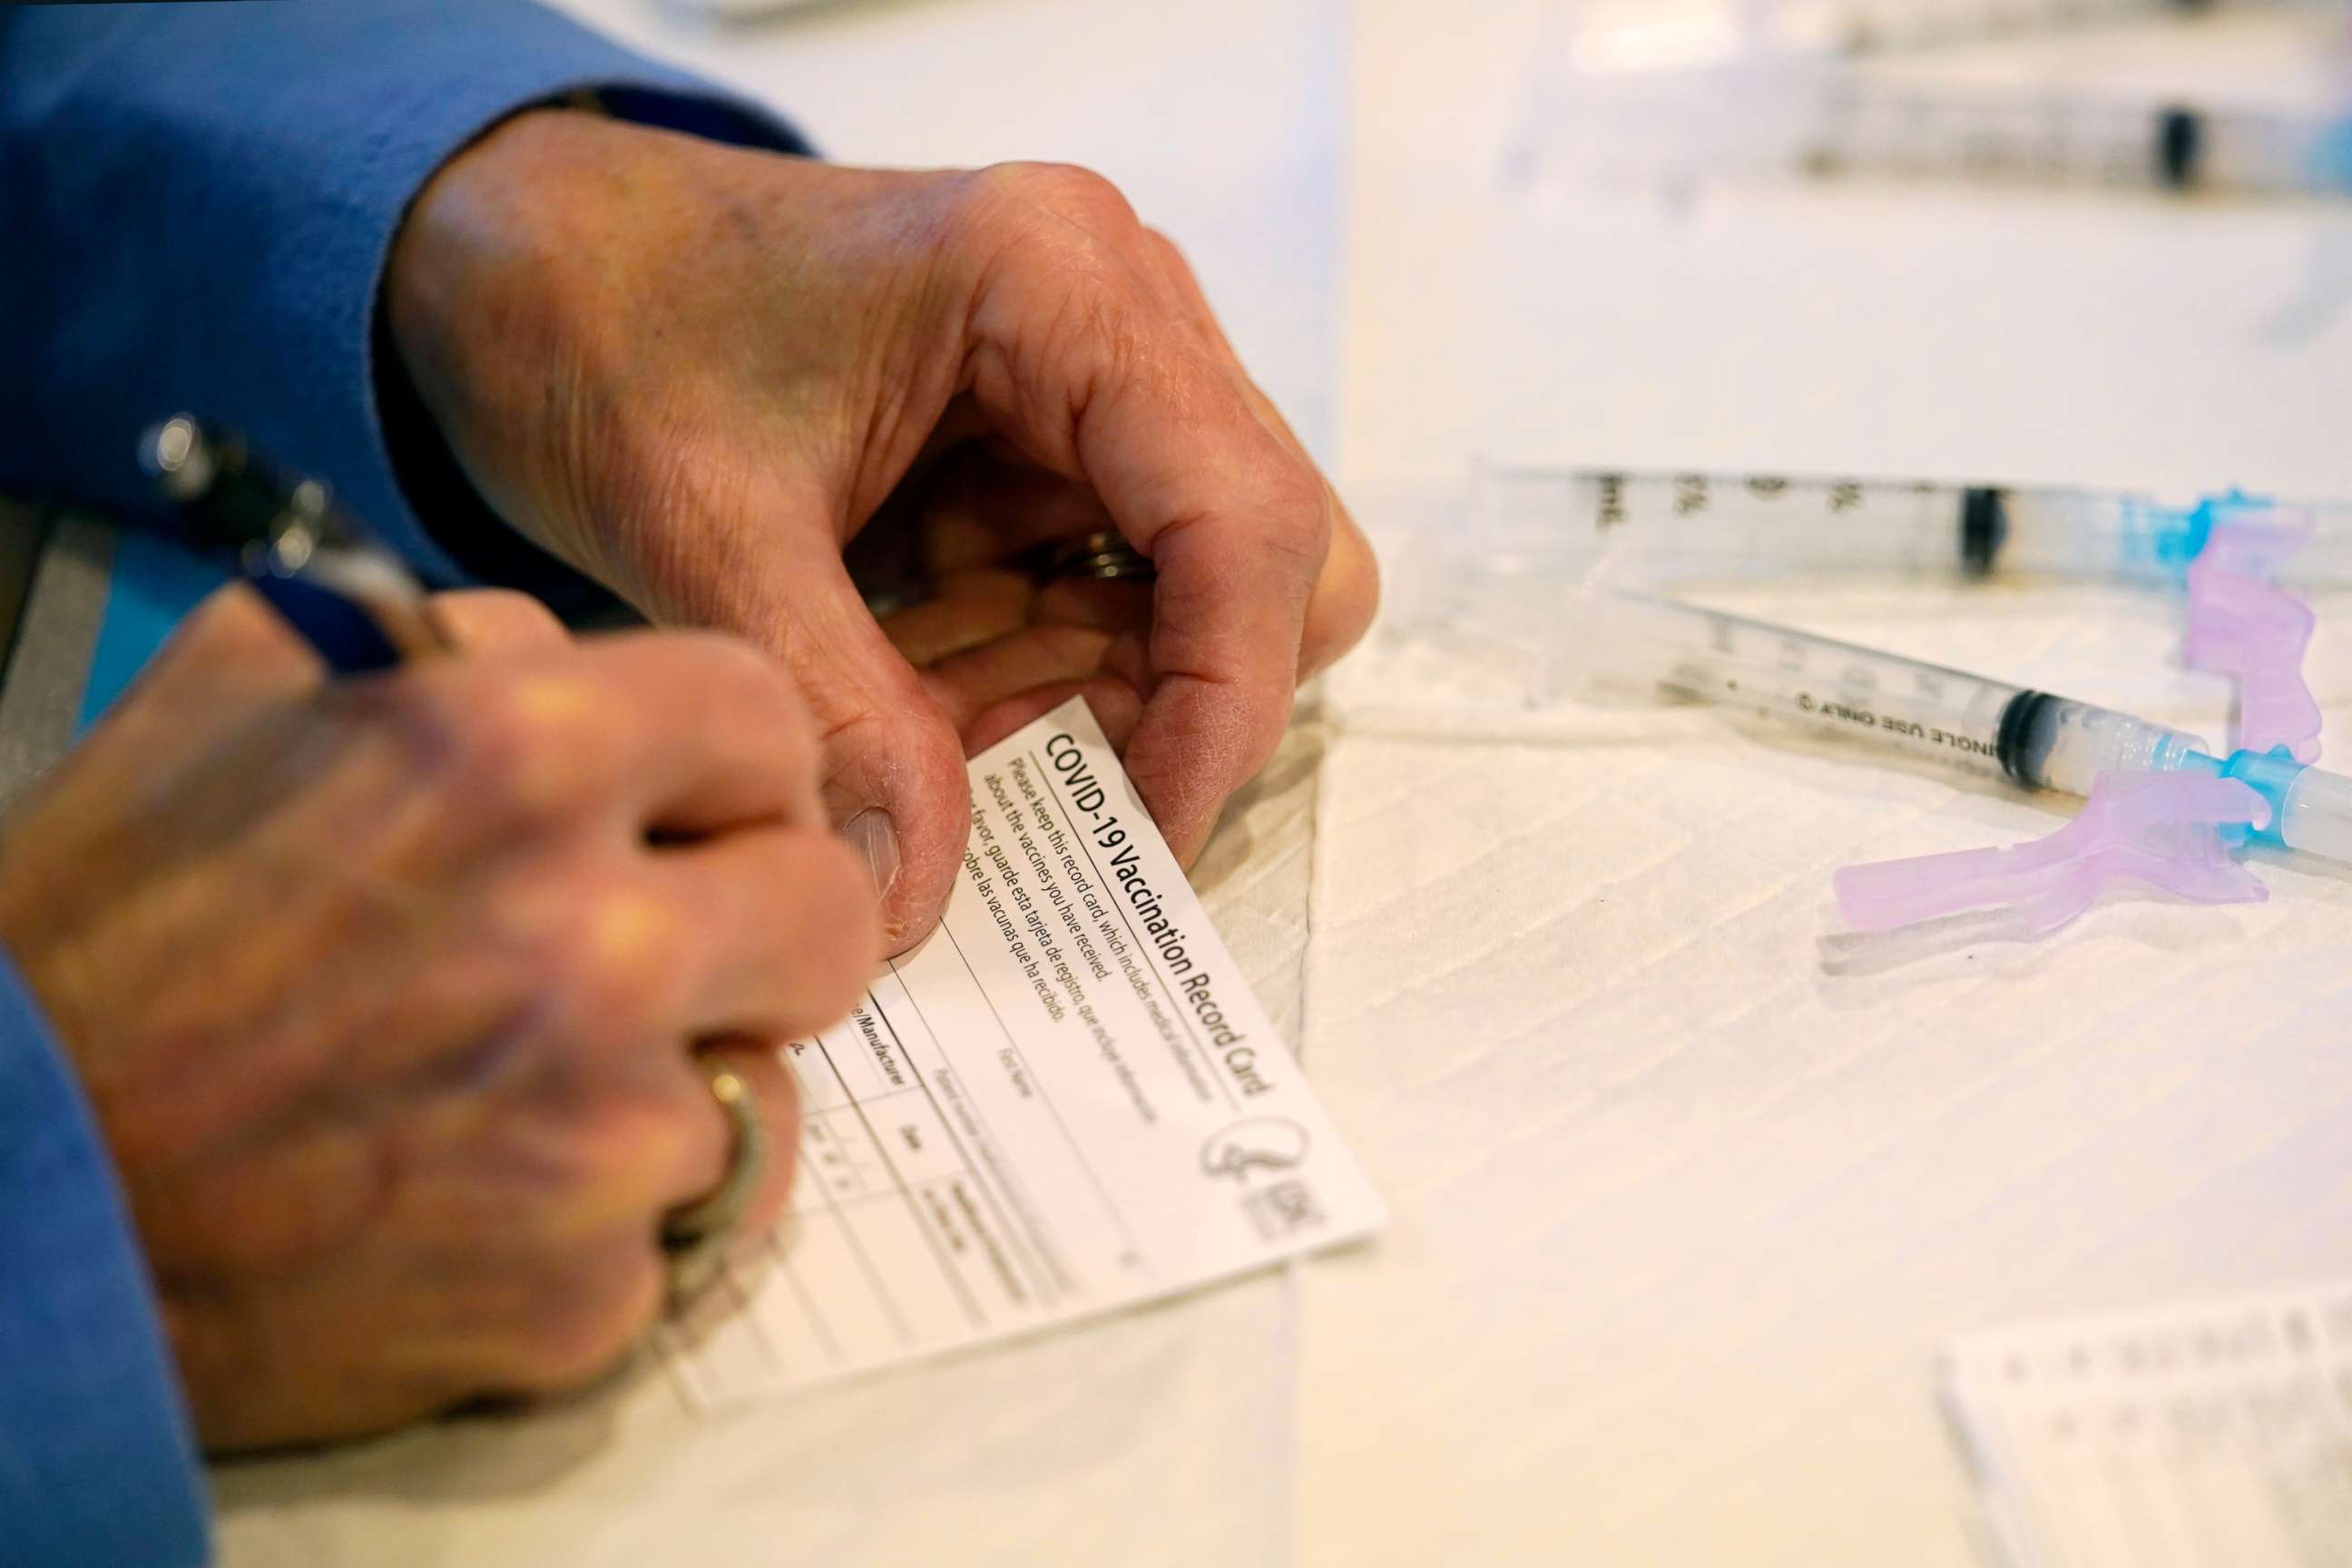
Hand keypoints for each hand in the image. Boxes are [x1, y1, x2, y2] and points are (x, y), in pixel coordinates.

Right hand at [0, 588, 876, 1448]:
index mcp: (515, 755)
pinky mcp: (588, 1294)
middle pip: (831, 909)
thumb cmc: (102, 937)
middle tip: (663, 947)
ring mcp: (603, 1133)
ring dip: (671, 1078)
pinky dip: (606, 1212)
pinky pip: (682, 1223)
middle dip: (758, 922)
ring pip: (764, 1079)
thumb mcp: (244, 695)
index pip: (772, 720)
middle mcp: (590, 938)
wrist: (6, 1199)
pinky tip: (480, 1188)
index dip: (740, 768)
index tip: (710, 810)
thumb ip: (461, 644)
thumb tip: (591, 655)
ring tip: (512, 1081)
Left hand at [386, 110, 1378, 945]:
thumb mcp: (702, 527)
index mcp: (1060, 283)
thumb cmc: (598, 320)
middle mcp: (1121, 316)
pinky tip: (926, 700)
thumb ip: (833, 712)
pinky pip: (1117, 598)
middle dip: (1181, 709)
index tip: (1146, 842)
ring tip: (943, 745)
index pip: (1242, 520)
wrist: (522, 256)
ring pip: (1210, 596)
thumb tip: (923, 897)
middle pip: (1274, 561)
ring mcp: (1102, 381)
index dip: (1222, 706)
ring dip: (1100, 702)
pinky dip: (1044, 680)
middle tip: (1059, 815)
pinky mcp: (1059, 445)